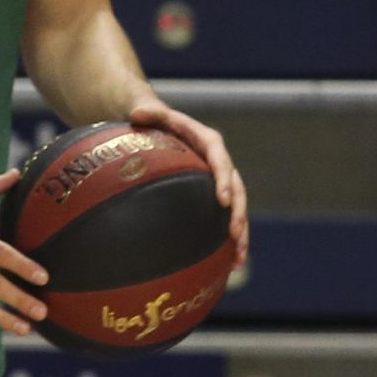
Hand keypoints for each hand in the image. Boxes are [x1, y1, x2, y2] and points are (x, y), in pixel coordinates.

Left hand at [129, 99, 248, 267]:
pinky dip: (230, 240)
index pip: (220, 159)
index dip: (224, 179)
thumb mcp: (151, 112)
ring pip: (236, 209)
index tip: (222, 199)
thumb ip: (147, 111)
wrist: (161, 127)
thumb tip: (136, 111)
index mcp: (208, 142)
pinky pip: (226, 219)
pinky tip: (231, 264)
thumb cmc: (155, 121)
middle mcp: (219, 162)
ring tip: (239, 258)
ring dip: (241, 233)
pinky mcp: (213, 195)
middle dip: (238, 212)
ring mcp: (219, 181)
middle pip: (236, 189)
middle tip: (235, 233)